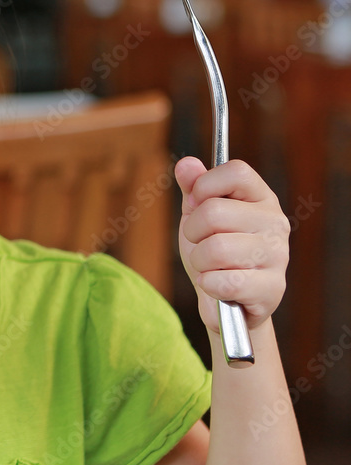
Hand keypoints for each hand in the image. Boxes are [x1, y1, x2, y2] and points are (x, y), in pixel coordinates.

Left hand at [174, 157, 289, 332]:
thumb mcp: (198, 215)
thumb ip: (193, 188)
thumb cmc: (215, 252)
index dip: (205, 186)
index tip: (195, 204)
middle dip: (193, 232)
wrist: (228, 300)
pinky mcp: (272, 289)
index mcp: (261, 197)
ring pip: (216, 249)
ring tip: (211, 266)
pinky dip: (209, 285)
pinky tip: (217, 285)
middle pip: (213, 212)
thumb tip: (186, 163)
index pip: (236, 171)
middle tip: (201, 243)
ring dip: (199, 262)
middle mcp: (276, 223)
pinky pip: (225, 282)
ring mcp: (278, 256)